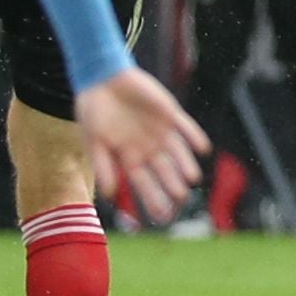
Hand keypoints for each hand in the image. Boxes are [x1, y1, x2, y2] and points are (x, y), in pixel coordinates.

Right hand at [75, 68, 208, 220]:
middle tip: (180, 200)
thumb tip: (111, 196)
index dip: (152, 201)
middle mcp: (148, 149)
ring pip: (179, 154)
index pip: (144, 185)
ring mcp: (161, 131)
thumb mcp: (94, 141)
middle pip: (165, 173)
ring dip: (186, 165)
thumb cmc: (93, 112)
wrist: (101, 78)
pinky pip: (186, 127)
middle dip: (172, 187)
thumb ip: (103, 166)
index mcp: (130, 158)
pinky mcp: (170, 113)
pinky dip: (195, 137)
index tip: (161, 217)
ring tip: (192, 179)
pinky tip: (202, 149)